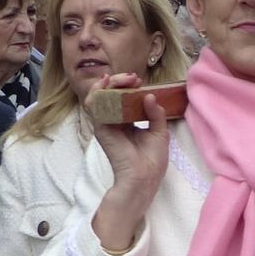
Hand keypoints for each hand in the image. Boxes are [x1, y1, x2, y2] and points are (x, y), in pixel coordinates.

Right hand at [89, 74, 169, 250]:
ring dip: (108, 84)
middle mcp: (114, 122)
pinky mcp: (101, 129)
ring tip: (122, 79)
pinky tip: (108, 85)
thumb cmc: (152, 159)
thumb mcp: (159, 131)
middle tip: (132, 78)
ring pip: (98, 98)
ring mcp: (106, 125)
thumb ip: (154, 113)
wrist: (144, 177)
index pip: (122, 99)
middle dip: (118, 82)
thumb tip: (151, 95)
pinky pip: (95, 107)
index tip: (139, 81)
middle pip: (109, 95)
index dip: (128, 87)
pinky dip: (99, 94)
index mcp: (128, 122)